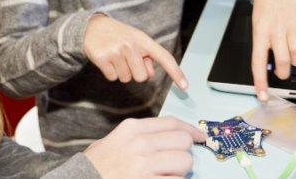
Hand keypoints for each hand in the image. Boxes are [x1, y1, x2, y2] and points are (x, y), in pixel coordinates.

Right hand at [84, 15, 187, 88]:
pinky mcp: (102, 58)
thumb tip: (150, 73)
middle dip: (134, 72)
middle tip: (126, 59)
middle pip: (141, 77)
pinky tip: (107, 60)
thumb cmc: (118, 35)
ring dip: (121, 72)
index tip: (185, 86)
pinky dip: (110, 73)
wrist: (92, 26)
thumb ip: (146, 56)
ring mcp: (116, 51)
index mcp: (143, 39)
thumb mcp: (135, 40)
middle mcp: (131, 44)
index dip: (176, 72)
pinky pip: (112, 78)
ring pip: (126, 79)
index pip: (164, 57)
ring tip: (115, 57)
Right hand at [84, 116, 205, 178]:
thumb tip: (171, 139)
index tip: (199, 136)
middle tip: (175, 162)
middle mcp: (140, 143)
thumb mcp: (115, 140)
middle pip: (183, 141)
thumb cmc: (96, 167)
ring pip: (185, 162)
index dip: (191, 130)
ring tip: (165, 175)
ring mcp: (144, 165)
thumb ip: (142, 136)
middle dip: (184, 153)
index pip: (172, 122)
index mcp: (132, 128)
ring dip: (180, 172)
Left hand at [251, 0, 295, 100]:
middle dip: (282, 73)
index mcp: (259, 32)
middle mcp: (275, 30)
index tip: (263, 96)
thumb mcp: (257, 24)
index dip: (260, 82)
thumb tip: (269, 66)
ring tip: (293, 57)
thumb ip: (263, 43)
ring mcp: (291, 25)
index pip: (258, 62)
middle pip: (282, 61)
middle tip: (282, 71)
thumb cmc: (265, 6)